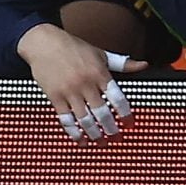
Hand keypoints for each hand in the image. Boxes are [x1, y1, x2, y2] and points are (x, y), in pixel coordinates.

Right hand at [19, 23, 145, 141]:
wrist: (42, 42)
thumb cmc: (71, 46)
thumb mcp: (100, 53)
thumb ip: (122, 63)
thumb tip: (142, 65)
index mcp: (99, 73)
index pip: (117, 99)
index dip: (125, 115)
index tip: (129, 125)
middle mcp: (85, 83)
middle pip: (102, 113)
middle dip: (111, 129)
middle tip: (116, 138)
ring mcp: (69, 91)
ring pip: (85, 119)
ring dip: (94, 134)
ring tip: (101, 142)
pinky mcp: (54, 97)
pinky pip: (65, 119)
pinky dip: (74, 132)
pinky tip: (80, 139)